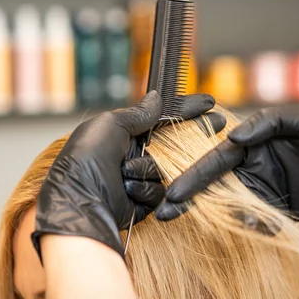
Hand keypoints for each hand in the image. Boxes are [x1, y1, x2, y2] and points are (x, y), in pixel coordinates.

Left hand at [32, 91, 225, 259]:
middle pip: (172, 145)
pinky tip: (128, 190)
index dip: (185, 110)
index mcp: (125, 134)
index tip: (209, 103)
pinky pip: (160, 192)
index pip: (161, 118)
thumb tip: (157, 97)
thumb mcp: (110, 125)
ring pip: (165, 170)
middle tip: (218, 124)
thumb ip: (138, 113)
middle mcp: (133, 155)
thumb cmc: (87, 159)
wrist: (80, 201)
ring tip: (124, 173)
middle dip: (190, 137)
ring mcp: (139, 179)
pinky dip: (145, 191)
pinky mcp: (142, 202)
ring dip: (147, 170)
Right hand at [155, 106, 298, 225]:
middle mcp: (254, 165)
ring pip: (231, 203)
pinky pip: (256, 218)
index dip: (193, 175)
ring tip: (191, 224)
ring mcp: (265, 188)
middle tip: (164, 215)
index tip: (173, 192)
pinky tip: (253, 228)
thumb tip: (236, 135)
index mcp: (254, 141)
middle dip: (189, 198)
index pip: (216, 158)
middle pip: (214, 183)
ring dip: (211, 215)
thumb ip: (269, 122)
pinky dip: (249, 225)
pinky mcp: (279, 208)